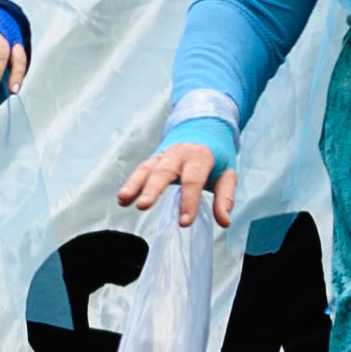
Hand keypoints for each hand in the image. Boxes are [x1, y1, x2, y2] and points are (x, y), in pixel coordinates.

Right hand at [120, 138, 235, 227]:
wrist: (203, 129)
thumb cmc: (216, 157)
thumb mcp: (228, 174)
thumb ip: (225, 198)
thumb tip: (224, 222)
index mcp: (200, 157)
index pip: (193, 180)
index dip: (189, 201)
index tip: (184, 222)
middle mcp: (179, 154)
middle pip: (164, 171)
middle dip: (153, 189)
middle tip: (143, 206)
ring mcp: (164, 155)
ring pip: (147, 169)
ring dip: (134, 184)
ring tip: (124, 200)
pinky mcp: (154, 159)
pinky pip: (141, 170)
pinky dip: (131, 183)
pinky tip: (122, 199)